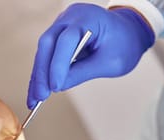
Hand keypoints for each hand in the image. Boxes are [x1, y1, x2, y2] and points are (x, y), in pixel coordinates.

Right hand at [27, 3, 154, 108]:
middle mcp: (72, 17)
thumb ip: (83, 72)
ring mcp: (63, 24)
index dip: (58, 64)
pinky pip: (47, 54)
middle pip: (48, 43)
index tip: (55, 87)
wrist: (128, 32)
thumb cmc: (124, 44)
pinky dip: (43, 73)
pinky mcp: (59, 34)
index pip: (67, 40)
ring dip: (38, 75)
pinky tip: (37, 90)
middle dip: (42, 72)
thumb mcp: (109, 63)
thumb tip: (58, 86)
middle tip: (40, 96)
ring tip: (35, 99)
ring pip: (44, 50)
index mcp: (89, 17)